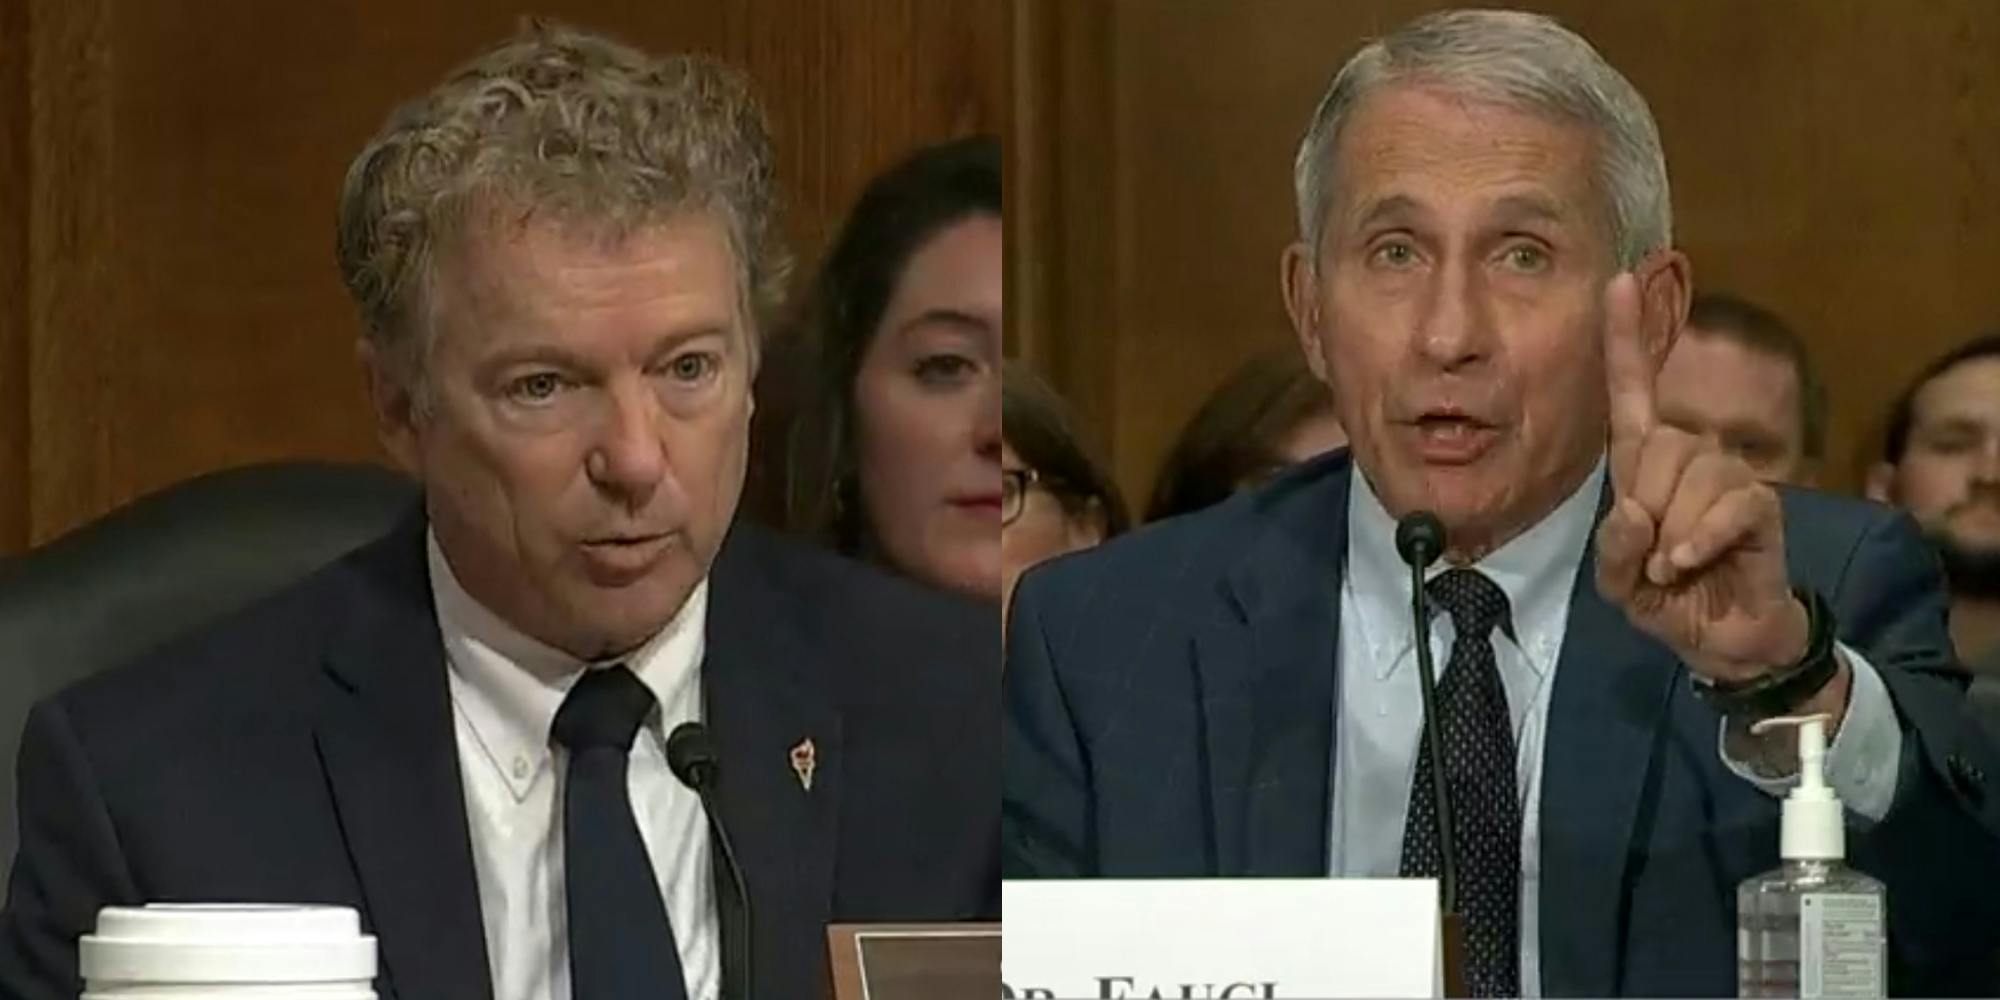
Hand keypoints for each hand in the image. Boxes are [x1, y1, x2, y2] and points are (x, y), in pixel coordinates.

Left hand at [1594, 274, 1813, 686]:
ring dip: (1671, 532)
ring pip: (1690, 476)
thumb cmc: (1667, 598)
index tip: (1619, 282)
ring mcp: (1728, 476)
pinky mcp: (1760, 505)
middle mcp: (1688, 457)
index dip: (1626, 339)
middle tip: (1653, 552)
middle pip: (1656, 445)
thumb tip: (1635, 511)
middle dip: (1645, 506)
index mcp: (1644, 464)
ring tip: (1676, 564)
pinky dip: (1698, 543)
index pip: (1632, 391)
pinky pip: (1726, 507)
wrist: (1723, 641)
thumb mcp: (1618, 581)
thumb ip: (1613, 549)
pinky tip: (1691, 564)